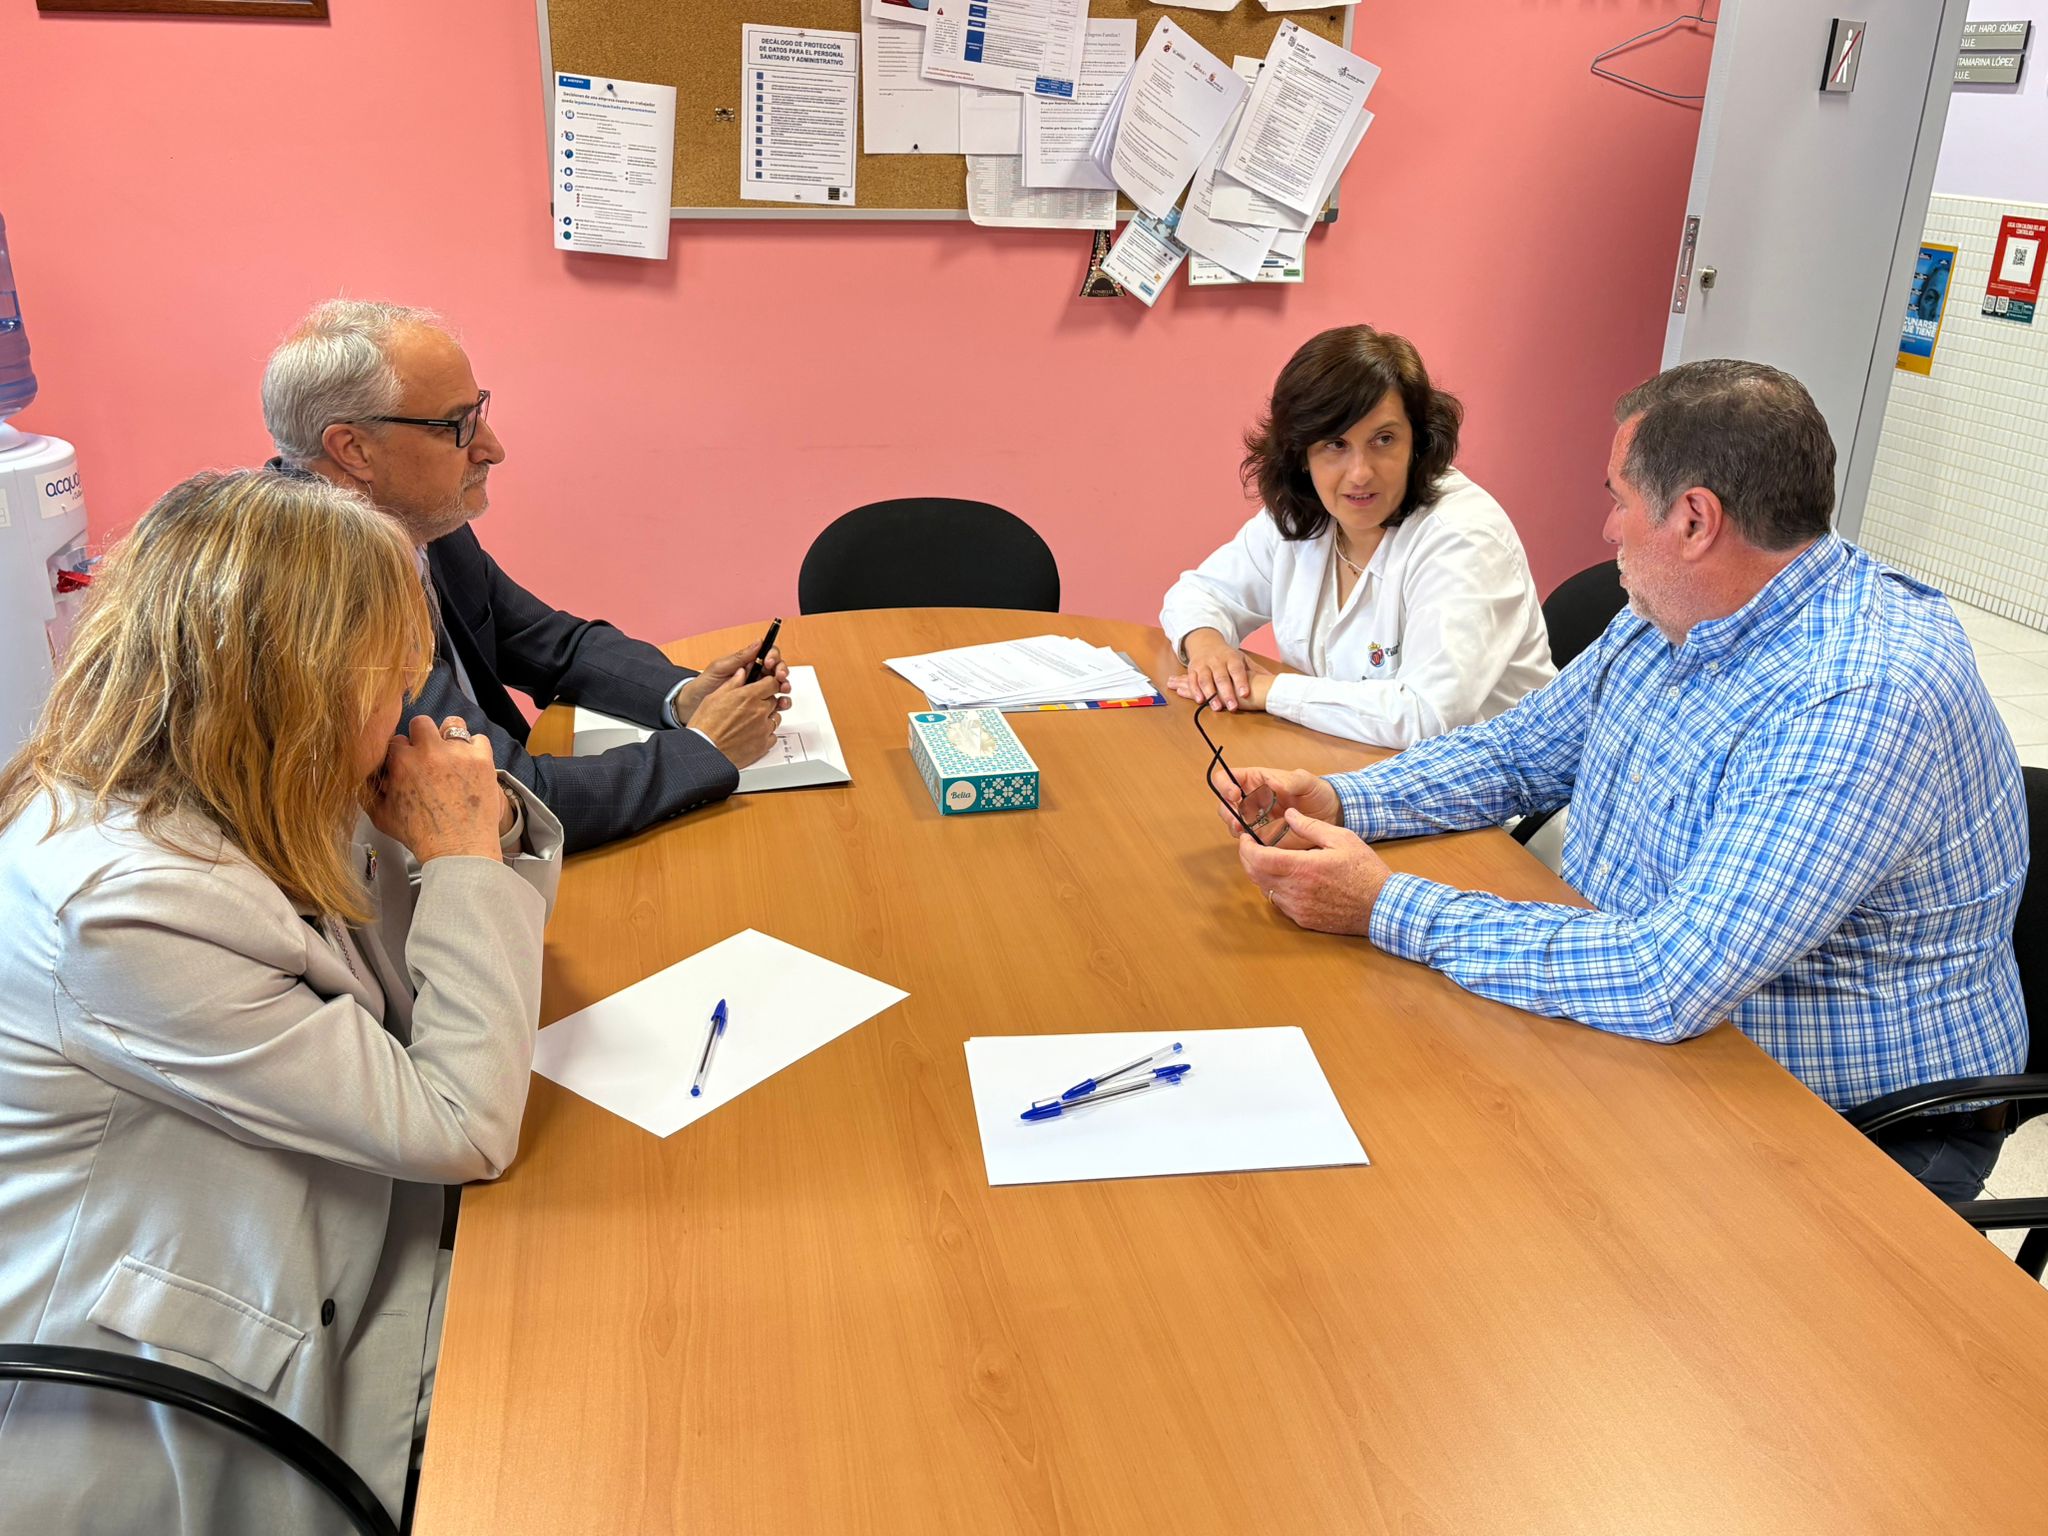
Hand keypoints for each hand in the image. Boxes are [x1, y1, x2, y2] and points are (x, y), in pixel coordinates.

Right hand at [366, 716, 504, 862]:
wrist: (459, 850)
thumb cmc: (422, 836)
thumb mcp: (381, 816)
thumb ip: (368, 792)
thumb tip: (362, 777)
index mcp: (402, 761)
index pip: (396, 739)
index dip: (401, 752)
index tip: (407, 761)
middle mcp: (429, 751)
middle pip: (421, 723)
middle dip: (423, 737)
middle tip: (428, 755)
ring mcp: (458, 753)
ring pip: (452, 723)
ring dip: (450, 736)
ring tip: (451, 754)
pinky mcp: (482, 759)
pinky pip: (479, 738)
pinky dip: (475, 749)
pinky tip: (470, 764)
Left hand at [671, 645, 791, 725]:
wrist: (692, 706)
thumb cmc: (704, 685)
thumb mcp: (719, 668)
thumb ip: (739, 657)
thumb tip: (758, 643)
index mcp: (748, 663)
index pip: (768, 655)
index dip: (773, 657)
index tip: (769, 663)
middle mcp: (755, 676)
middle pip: (777, 670)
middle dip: (782, 672)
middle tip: (780, 678)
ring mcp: (757, 691)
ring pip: (778, 686)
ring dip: (785, 687)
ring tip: (783, 692)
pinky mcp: (757, 706)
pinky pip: (773, 703)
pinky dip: (780, 704)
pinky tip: (780, 705)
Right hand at [688, 660, 787, 766]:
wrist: (705, 750)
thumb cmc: (706, 726)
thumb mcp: (715, 697)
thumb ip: (733, 683)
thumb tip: (742, 673)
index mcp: (748, 696)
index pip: (772, 683)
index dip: (769, 683)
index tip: (765, 686)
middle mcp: (759, 712)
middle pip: (774, 700)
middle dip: (766, 701)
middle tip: (752, 706)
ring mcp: (763, 729)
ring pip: (775, 718)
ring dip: (767, 718)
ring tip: (751, 722)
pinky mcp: (763, 745)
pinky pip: (773, 736)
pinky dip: (766, 734)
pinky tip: (754, 734)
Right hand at [1169, 629, 1252, 711]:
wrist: (1206, 642)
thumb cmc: (1227, 656)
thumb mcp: (1242, 659)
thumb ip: (1256, 670)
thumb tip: (1273, 680)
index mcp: (1231, 658)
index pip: (1237, 669)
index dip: (1240, 681)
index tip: (1245, 694)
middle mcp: (1217, 660)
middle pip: (1221, 677)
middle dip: (1227, 693)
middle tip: (1232, 707)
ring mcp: (1204, 664)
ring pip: (1205, 680)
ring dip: (1210, 694)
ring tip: (1216, 707)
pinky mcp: (1192, 669)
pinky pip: (1193, 680)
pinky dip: (1195, 690)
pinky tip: (1200, 700)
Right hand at [1211, 765, 1340, 847]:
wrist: (1329, 817)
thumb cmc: (1317, 793)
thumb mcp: (1307, 782)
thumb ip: (1290, 780)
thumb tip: (1272, 781)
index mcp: (1255, 780)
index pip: (1227, 778)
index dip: (1225, 785)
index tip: (1235, 794)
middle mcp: (1250, 800)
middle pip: (1225, 804)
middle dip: (1228, 812)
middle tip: (1239, 820)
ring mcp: (1254, 820)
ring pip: (1233, 824)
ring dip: (1235, 828)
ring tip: (1246, 831)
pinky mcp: (1262, 838)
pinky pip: (1247, 842)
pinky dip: (1248, 844)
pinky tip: (1257, 843)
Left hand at [1237, 809, 1391, 935]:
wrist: (1381, 906)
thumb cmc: (1365, 871)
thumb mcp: (1342, 839)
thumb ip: (1311, 826)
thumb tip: (1289, 814)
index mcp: (1303, 868)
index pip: (1259, 859)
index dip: (1246, 847)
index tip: (1246, 837)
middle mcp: (1296, 891)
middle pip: (1256, 875)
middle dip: (1248, 859)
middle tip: (1252, 845)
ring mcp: (1298, 908)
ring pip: (1265, 890)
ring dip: (1262, 874)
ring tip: (1271, 859)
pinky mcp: (1303, 919)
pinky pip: (1279, 903)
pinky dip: (1276, 888)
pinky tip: (1288, 878)